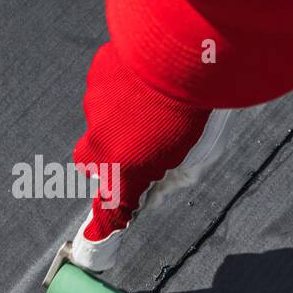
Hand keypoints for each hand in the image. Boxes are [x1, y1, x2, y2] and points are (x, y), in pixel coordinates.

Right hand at [68, 42, 221, 270]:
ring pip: (102, 121)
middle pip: (94, 162)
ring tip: (157, 104)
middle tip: (144, 148)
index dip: (105, 220)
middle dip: (113, 159)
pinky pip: (106, 88)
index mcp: (124, 169)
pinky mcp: (97, 74)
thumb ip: (169, 182)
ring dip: (122, 118)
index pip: (109, 206)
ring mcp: (94, 105)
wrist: (187, 53)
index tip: (95, 239)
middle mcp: (100, 141)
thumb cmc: (198, 114)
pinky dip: (123, 88)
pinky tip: (149, 79)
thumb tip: (151, 197)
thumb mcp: (195, 160)